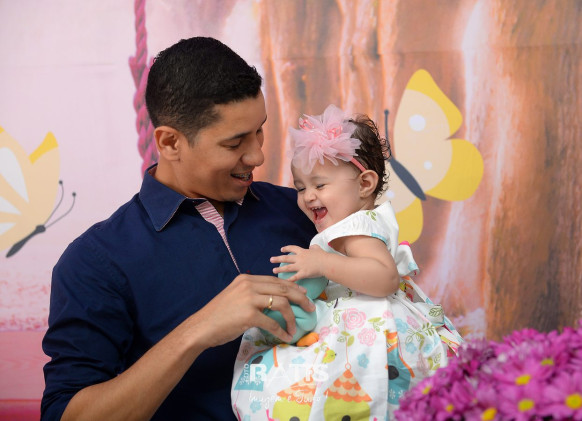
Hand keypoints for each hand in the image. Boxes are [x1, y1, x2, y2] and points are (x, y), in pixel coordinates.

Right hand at [190, 274, 314, 346]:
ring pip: (281, 303)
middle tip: (310, 307)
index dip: (292, 287)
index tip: (303, 295)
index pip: (276, 281)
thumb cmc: (218, 315)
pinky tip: (285, 336)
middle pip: (283, 289)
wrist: (202, 327)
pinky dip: (281, 330)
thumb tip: (272, 301)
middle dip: (300, 298)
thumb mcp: (236, 297)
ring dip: (292, 316)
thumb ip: (252, 295)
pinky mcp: (248, 315)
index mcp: (246, 280)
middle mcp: (249, 285)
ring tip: (296, 326)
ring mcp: (249, 299)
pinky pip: (272, 322)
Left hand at [270, 244, 327, 281]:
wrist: (326, 263)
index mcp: (303, 252)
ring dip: (280, 269)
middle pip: (286, 258)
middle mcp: (300, 258)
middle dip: (278, 258)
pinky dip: (289, 280)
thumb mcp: (318, 248)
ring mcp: (301, 266)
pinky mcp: (303, 273)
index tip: (281, 249)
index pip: (293, 248)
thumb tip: (312, 246)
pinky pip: (295, 277)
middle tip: (271, 259)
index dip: (286, 248)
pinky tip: (284, 282)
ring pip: (288, 267)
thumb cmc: (323, 256)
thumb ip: (314, 247)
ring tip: (273, 270)